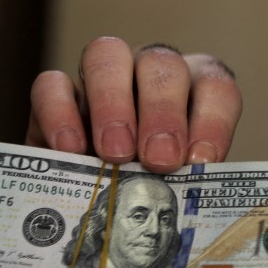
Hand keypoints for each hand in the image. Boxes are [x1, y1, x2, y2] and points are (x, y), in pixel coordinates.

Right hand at [25, 37, 242, 172]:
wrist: (100, 212)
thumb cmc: (155, 192)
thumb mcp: (179, 188)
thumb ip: (190, 181)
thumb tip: (197, 187)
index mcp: (196, 92)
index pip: (215, 86)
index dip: (212, 121)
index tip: (201, 161)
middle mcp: (151, 74)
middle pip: (161, 63)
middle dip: (162, 111)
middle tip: (159, 160)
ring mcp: (102, 78)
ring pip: (106, 55)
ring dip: (113, 104)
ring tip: (116, 154)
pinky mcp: (56, 95)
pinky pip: (51, 83)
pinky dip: (60, 113)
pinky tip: (71, 150)